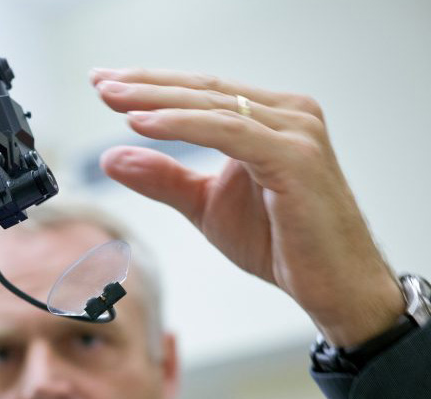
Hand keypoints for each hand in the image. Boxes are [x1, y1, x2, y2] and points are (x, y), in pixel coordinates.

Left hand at [92, 68, 404, 346]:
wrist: (332, 286)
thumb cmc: (280, 244)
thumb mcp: (205, 206)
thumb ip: (163, 179)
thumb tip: (110, 157)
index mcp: (268, 118)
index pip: (200, 92)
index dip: (150, 85)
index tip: (103, 83)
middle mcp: (287, 114)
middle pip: (203, 90)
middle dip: (144, 85)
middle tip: (98, 81)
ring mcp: (295, 131)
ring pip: (212, 105)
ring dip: (156, 100)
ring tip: (112, 99)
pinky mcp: (295, 157)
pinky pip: (228, 132)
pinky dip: (181, 126)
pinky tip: (141, 125)